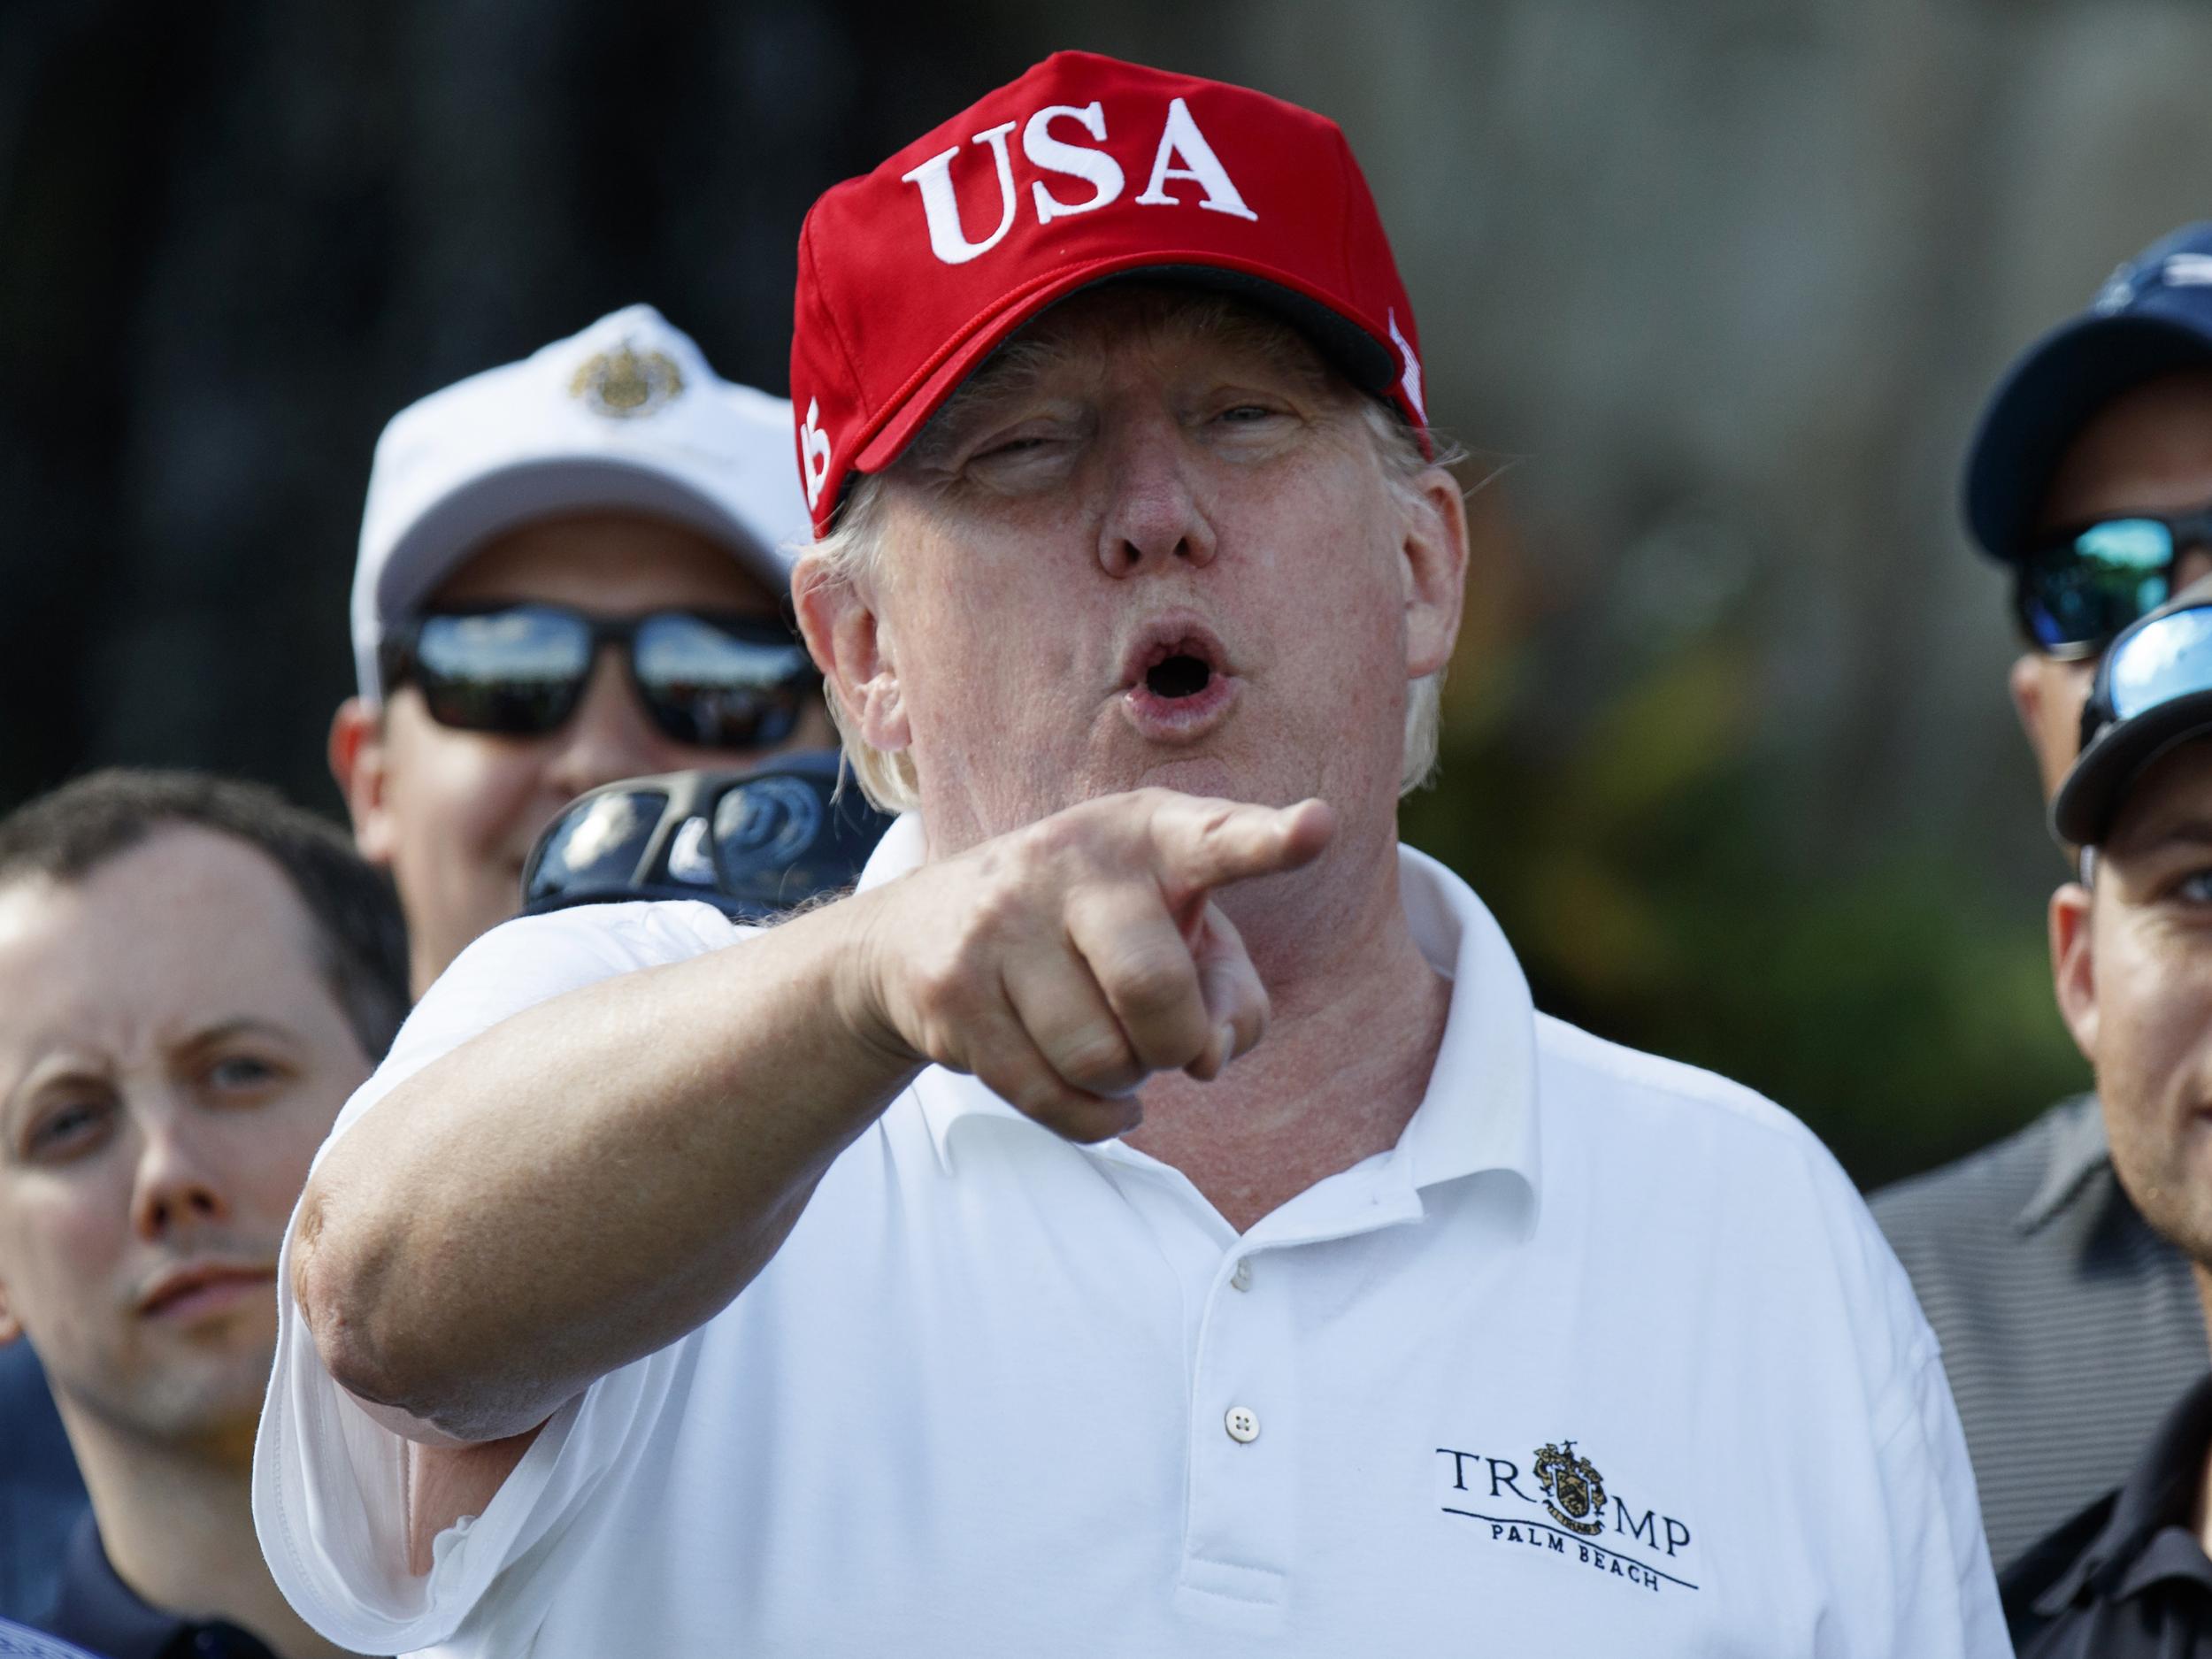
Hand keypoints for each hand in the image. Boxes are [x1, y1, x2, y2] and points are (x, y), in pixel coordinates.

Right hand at [848, 789, 1335, 1140]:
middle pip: (1154, 989)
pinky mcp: (952, 991)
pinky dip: (1089, 1117)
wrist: (918, 932)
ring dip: (1123, 1082)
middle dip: (1173, 1043)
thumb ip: (1230, 993)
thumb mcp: (1174, 935)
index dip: (1265, 840)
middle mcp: (1069, 862)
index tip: (1318, 828)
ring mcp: (999, 924)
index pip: (1213, 838)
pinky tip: (1089, 1093)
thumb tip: (1209, 1057)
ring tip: (1107, 1049)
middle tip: (1163, 1039)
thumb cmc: (1092, 933)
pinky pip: (1048, 1096)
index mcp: (1145, 834)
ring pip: (1098, 1058)